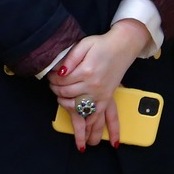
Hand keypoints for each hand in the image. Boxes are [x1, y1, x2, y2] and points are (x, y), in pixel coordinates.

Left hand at [53, 21, 148, 149]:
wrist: (122, 47)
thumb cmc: (101, 45)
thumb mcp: (83, 44)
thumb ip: (70, 58)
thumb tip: (60, 72)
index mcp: (87, 71)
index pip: (62, 81)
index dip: (53, 79)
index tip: (51, 76)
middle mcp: (94, 85)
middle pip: (67, 94)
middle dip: (56, 91)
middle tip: (53, 86)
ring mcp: (101, 94)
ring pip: (79, 108)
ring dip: (66, 106)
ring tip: (61, 100)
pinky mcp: (107, 98)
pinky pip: (97, 115)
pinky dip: (89, 123)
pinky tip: (84, 129)